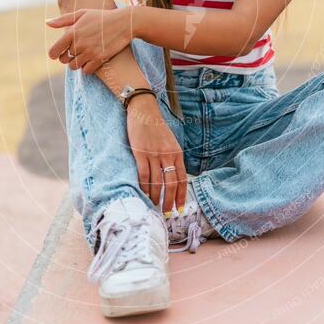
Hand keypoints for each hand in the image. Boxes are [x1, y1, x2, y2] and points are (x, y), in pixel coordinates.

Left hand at [46, 7, 133, 72]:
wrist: (124, 22)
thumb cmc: (102, 17)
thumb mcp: (82, 14)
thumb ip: (63, 20)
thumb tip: (47, 23)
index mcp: (72, 32)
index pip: (54, 51)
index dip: (54, 54)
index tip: (58, 54)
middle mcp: (79, 43)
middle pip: (64, 60)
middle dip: (67, 57)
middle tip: (75, 52)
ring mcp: (89, 52)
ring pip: (74, 66)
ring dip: (77, 63)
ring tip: (84, 55)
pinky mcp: (100, 59)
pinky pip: (86, 70)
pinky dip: (87, 67)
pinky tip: (92, 60)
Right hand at [126, 94, 186, 215]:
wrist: (144, 110)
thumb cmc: (156, 127)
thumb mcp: (170, 142)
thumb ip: (172, 158)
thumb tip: (172, 178)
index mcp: (177, 153)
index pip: (182, 179)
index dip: (180, 196)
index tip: (179, 208)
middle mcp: (168, 155)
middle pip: (171, 184)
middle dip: (169, 201)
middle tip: (165, 212)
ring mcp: (154, 154)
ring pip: (157, 182)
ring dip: (155, 196)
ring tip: (153, 204)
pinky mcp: (140, 153)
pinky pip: (143, 175)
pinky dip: (144, 186)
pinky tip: (143, 193)